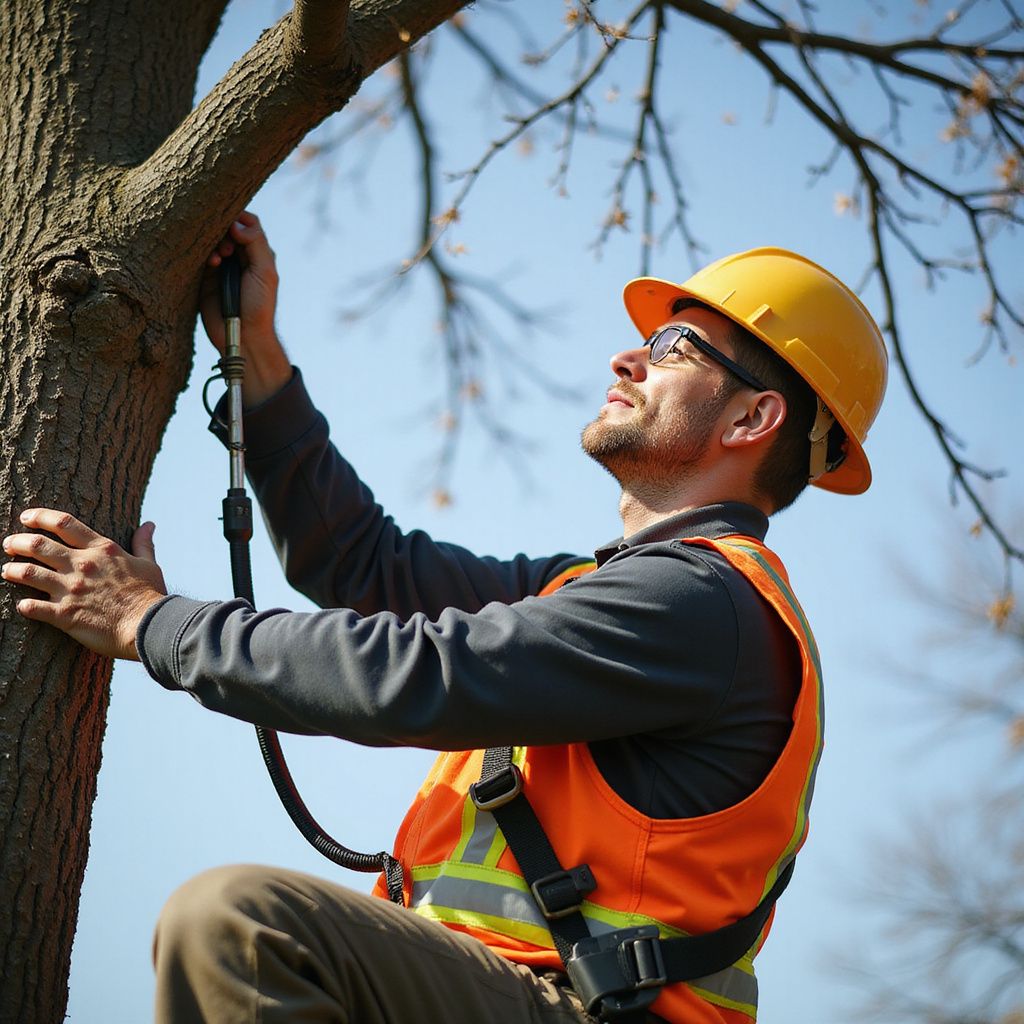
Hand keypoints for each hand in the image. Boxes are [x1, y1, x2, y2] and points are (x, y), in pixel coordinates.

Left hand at [2, 509, 167, 660]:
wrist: (148, 625)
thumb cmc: (150, 595)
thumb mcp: (149, 564)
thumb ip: (143, 544)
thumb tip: (149, 525)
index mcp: (101, 550)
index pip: (64, 523)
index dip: (40, 517)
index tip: (26, 517)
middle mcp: (81, 565)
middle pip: (39, 545)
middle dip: (18, 542)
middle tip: (9, 544)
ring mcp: (70, 590)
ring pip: (29, 573)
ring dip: (13, 570)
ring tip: (8, 570)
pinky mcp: (64, 615)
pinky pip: (32, 608)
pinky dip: (23, 606)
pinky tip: (21, 605)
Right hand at [199, 210, 291, 406]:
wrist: (242, 336)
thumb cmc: (259, 306)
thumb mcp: (265, 272)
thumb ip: (256, 244)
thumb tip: (236, 223)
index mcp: (257, 254)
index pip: (247, 223)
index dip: (239, 219)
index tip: (234, 230)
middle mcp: (239, 257)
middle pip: (226, 228)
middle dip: (224, 232)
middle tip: (228, 251)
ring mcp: (220, 266)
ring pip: (210, 241)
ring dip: (214, 245)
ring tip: (220, 259)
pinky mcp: (204, 278)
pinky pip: (198, 258)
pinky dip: (203, 256)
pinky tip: (211, 265)